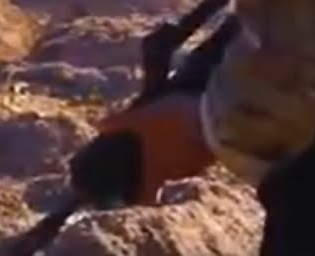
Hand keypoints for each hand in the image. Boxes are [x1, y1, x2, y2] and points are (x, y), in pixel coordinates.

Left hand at [69, 93, 215, 205]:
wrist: (217, 119)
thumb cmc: (174, 122)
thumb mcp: (144, 118)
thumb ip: (122, 123)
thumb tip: (97, 125)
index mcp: (157, 170)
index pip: (147, 195)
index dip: (140, 197)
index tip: (134, 195)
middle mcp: (177, 174)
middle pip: (164, 178)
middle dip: (158, 168)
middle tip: (153, 153)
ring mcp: (198, 166)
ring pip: (183, 166)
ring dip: (177, 156)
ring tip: (174, 138)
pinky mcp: (214, 155)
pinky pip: (200, 155)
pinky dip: (193, 147)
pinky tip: (192, 132)